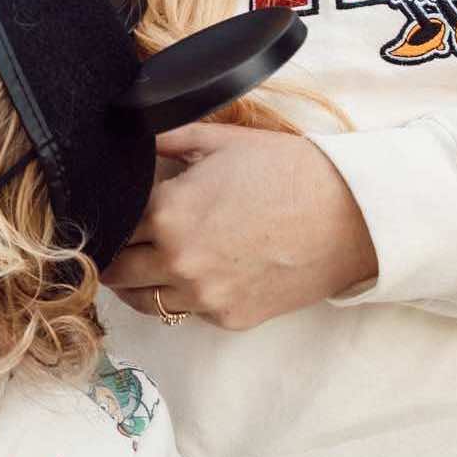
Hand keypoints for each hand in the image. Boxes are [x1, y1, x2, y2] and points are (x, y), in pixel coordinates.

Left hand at [103, 122, 377, 329]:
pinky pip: (185, 312)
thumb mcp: (221, 142)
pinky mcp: (228, 318)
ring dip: (138, 282)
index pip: (111, 225)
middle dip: (114, 254)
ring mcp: (203, 295)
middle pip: (115, 270)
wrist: (348, 215)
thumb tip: (132, 138)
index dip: (109, 217)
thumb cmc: (287, 171)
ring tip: (149, 261)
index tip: (111, 213)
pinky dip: (182, 296)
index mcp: (168, 212)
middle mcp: (178, 260)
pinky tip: (195, 272)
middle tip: (123, 241)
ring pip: (142, 300)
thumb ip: (168, 140)